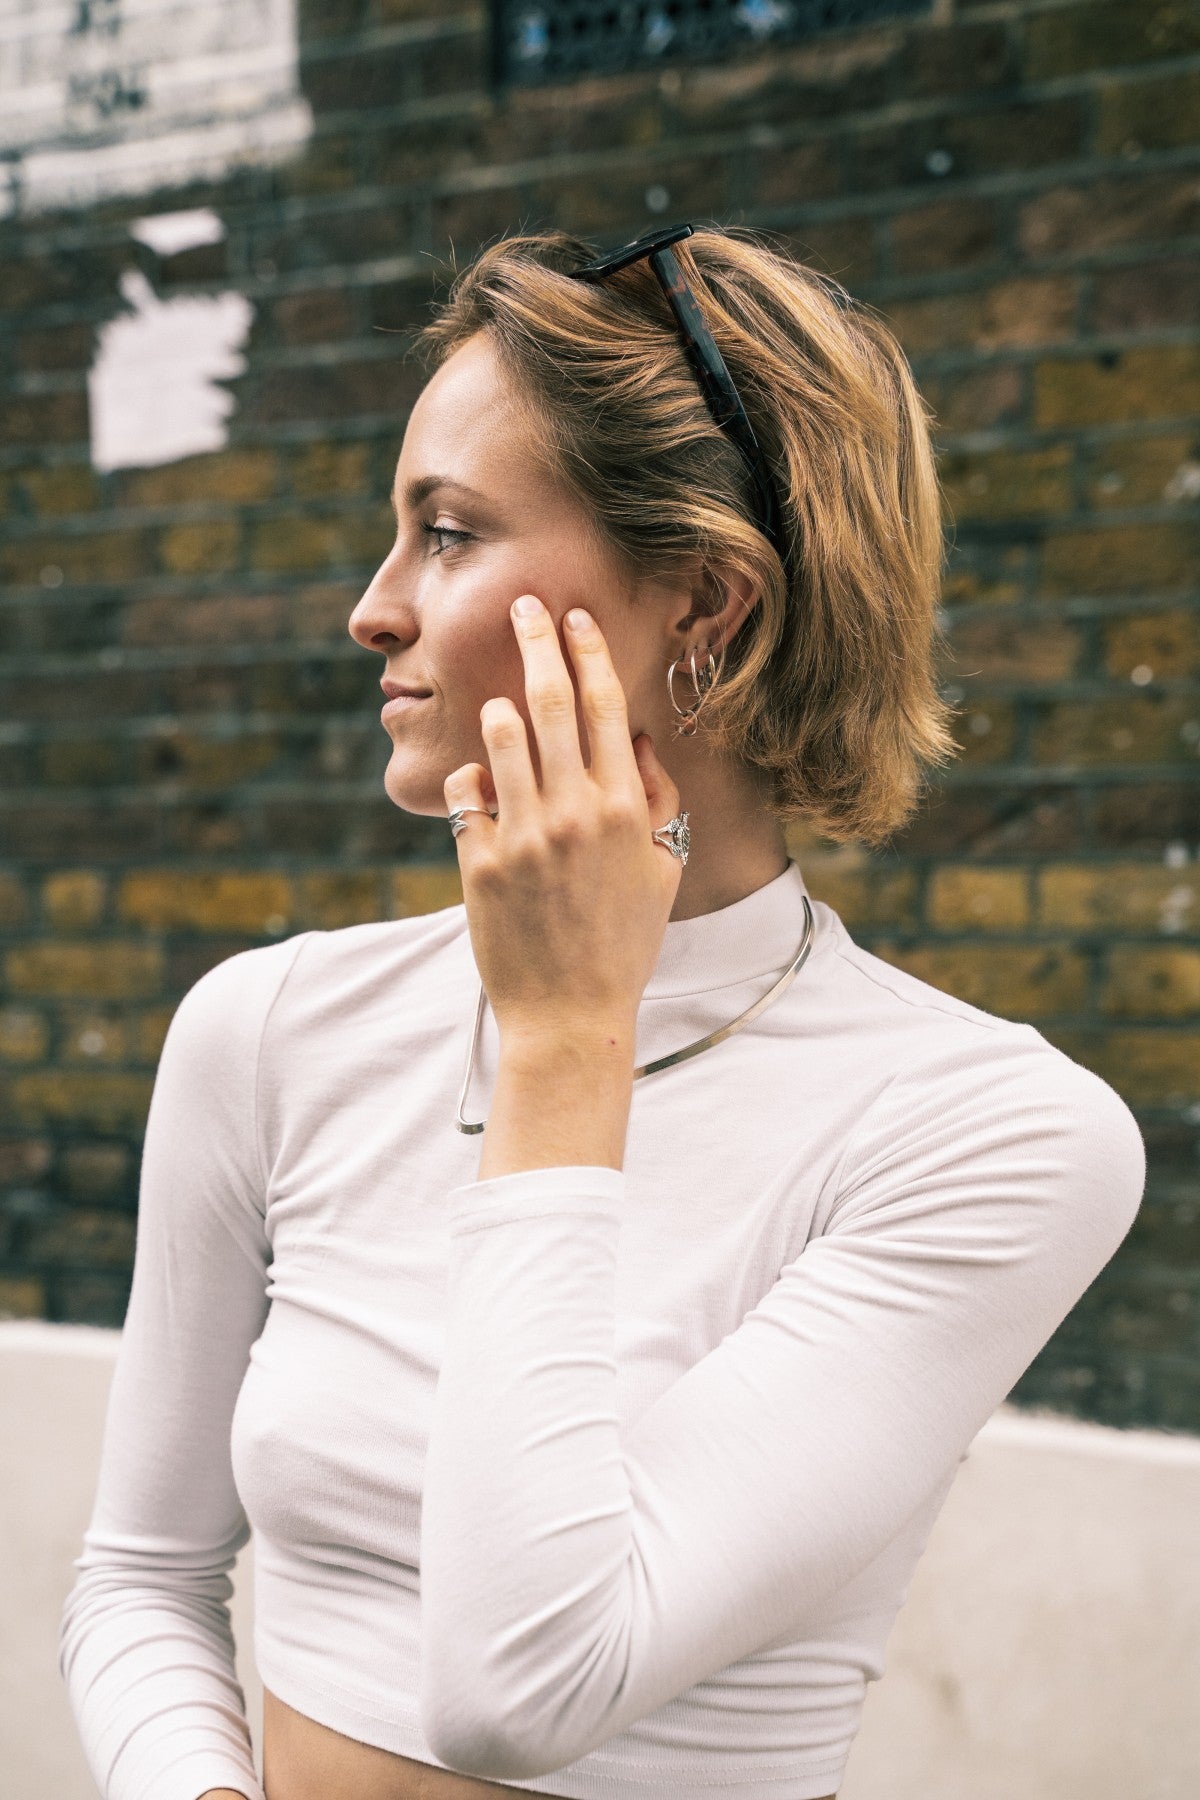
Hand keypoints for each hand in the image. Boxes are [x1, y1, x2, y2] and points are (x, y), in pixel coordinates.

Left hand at [445, 594, 682, 1043]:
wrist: (570, 1013)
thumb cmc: (623, 942)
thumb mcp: (662, 870)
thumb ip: (658, 800)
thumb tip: (641, 740)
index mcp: (626, 810)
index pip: (605, 709)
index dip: (588, 653)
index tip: (574, 616)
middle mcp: (575, 812)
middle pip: (550, 704)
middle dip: (536, 643)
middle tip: (522, 604)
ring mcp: (524, 835)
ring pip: (501, 738)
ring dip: (499, 709)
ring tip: (502, 701)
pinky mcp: (481, 861)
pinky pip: (466, 793)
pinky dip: (470, 779)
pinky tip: (481, 787)